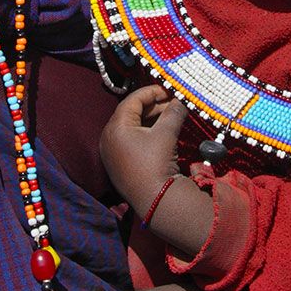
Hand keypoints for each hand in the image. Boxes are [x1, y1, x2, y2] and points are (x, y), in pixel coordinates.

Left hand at [99, 85, 187, 209]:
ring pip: (132, 127)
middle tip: (173, 103)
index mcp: (116, 127)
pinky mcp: (119, 163)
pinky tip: (163, 132)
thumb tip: (181, 99)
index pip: (132, 100)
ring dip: (151, 120)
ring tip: (172, 117)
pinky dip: (146, 133)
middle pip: (131, 113)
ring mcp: (112, 152)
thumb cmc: (156, 163)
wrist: (154, 200)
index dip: (152, 92)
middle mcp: (109, 137)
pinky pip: (131, 140)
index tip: (168, 90)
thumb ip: (173, 112)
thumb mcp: (166, 133)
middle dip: (154, 106)